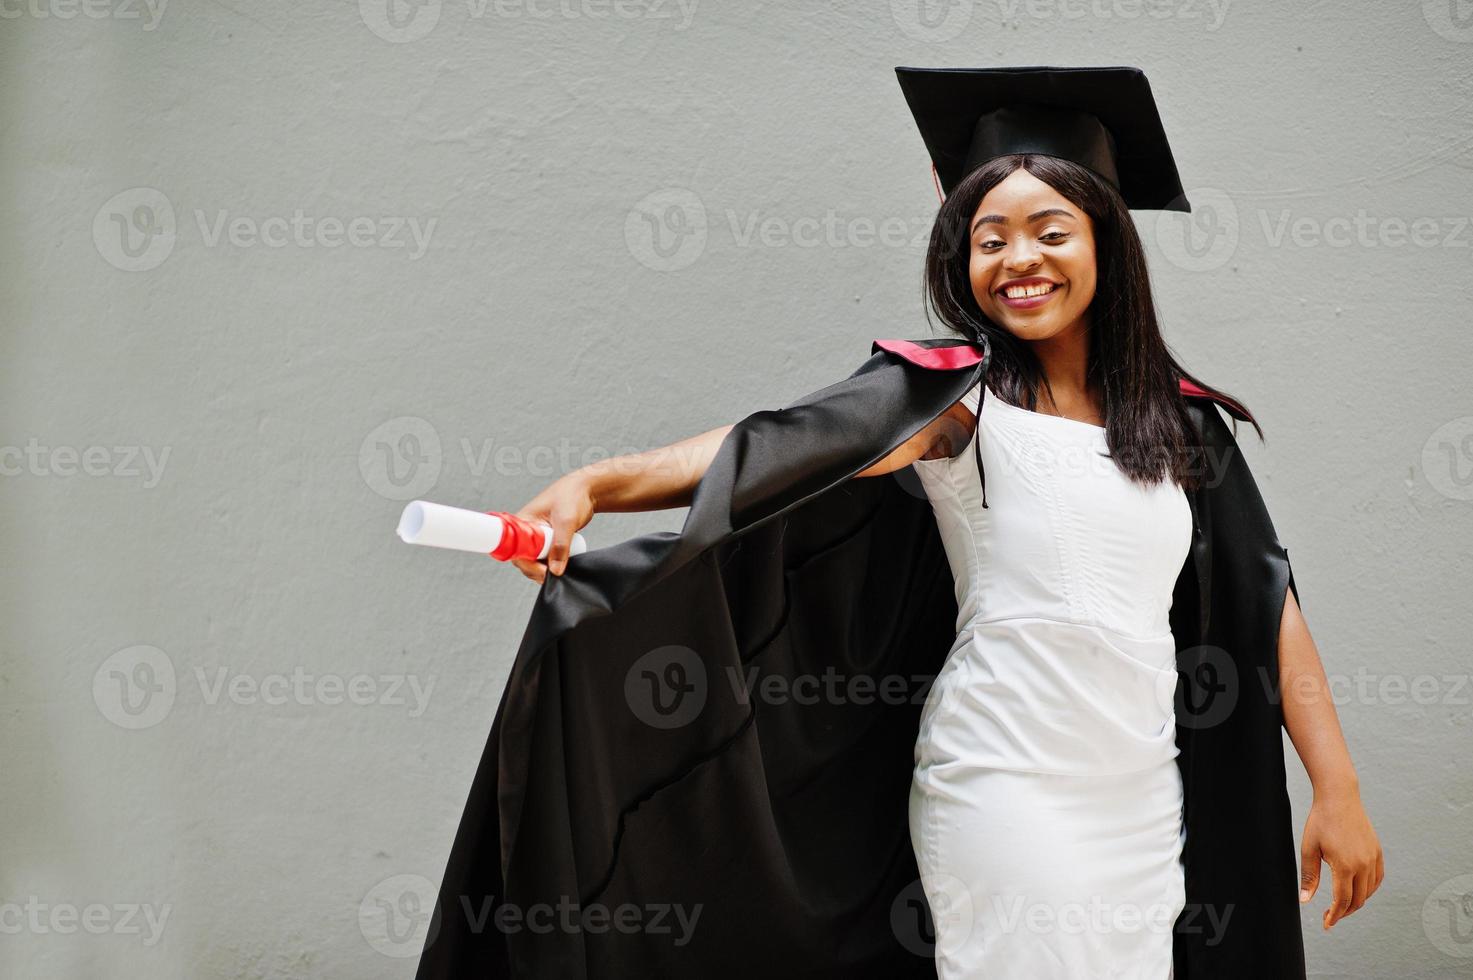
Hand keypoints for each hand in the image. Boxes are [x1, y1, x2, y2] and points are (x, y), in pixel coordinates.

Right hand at [506, 474, 595, 583]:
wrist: (586, 490)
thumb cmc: (572, 497)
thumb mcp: (566, 522)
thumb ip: (561, 546)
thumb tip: (556, 570)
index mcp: (522, 522)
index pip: (516, 550)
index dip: (528, 565)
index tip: (544, 571)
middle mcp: (526, 530)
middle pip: (524, 559)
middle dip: (538, 569)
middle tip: (556, 573)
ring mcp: (536, 536)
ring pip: (535, 560)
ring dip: (545, 568)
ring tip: (561, 569)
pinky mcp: (546, 540)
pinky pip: (544, 557)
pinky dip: (551, 564)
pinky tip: (562, 566)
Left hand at [1300, 786, 1383, 930]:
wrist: (1339, 798)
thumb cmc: (1320, 821)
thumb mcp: (1309, 849)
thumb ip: (1309, 877)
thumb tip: (1305, 901)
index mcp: (1345, 866)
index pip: (1342, 900)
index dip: (1334, 916)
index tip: (1326, 924)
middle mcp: (1363, 865)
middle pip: (1358, 900)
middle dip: (1344, 912)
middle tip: (1330, 916)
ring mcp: (1373, 859)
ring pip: (1369, 892)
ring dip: (1356, 902)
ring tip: (1340, 904)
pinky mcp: (1378, 852)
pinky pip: (1377, 879)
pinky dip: (1368, 890)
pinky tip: (1357, 891)